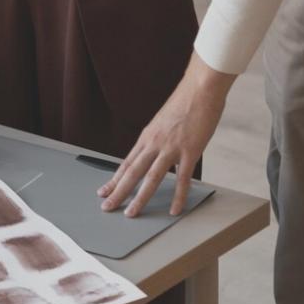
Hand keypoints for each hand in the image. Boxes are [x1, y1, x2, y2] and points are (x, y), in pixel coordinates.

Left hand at [100, 54, 236, 216]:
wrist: (199, 90)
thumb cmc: (184, 104)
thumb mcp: (163, 122)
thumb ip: (158, 138)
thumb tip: (155, 152)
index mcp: (147, 136)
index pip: (126, 163)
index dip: (114, 179)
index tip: (104, 191)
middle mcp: (154, 143)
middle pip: (131, 172)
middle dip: (118, 192)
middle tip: (106, 206)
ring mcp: (170, 148)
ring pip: (150, 178)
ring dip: (139, 198)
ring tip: (131, 214)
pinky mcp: (189, 151)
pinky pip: (182, 179)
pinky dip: (177, 196)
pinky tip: (173, 210)